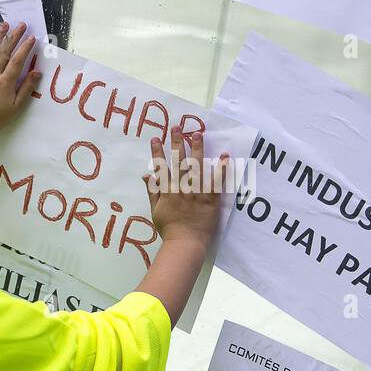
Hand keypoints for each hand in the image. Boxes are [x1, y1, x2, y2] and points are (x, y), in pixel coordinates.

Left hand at [0, 21, 42, 140]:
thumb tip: (36, 72)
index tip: (32, 37)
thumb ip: (27, 88)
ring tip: (5, 25)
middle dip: (14, 37)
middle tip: (22, 25)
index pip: (17, 61)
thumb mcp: (17, 106)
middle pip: (5, 51)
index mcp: (5, 82)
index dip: (25, 48)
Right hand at [142, 126, 229, 248]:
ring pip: (196, 168)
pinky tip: (224, 156)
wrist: (186, 243)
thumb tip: (146, 175)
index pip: (161, 167)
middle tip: (177, 127)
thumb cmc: (170, 228)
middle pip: (179, 162)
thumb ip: (152, 191)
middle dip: (177, 143)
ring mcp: (196, 193)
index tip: (156, 138)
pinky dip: (221, 169)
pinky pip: (216, 182)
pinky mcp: (211, 199)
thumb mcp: (155, 210)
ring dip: (197, 149)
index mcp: (167, 191)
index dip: (158, 152)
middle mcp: (181, 189)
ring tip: (197, 133)